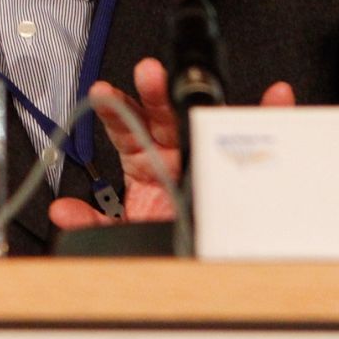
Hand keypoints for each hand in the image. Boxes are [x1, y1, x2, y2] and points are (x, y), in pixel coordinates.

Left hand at [49, 57, 294, 229]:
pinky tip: (277, 97)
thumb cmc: (157, 235)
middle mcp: (172, 155)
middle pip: (161, 117)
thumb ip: (89, 221)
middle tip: (147, 73)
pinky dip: (270, 116)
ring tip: (199, 76)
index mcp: (143, 164)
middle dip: (153, 94)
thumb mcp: (120, 231)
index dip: (113, 111)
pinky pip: (253, 140)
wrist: (192, 265)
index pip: (124, 131)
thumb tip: (61, 211)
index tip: (101, 93)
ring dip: (204, 96)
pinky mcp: (235, 169)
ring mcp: (203, 159)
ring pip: (202, 121)